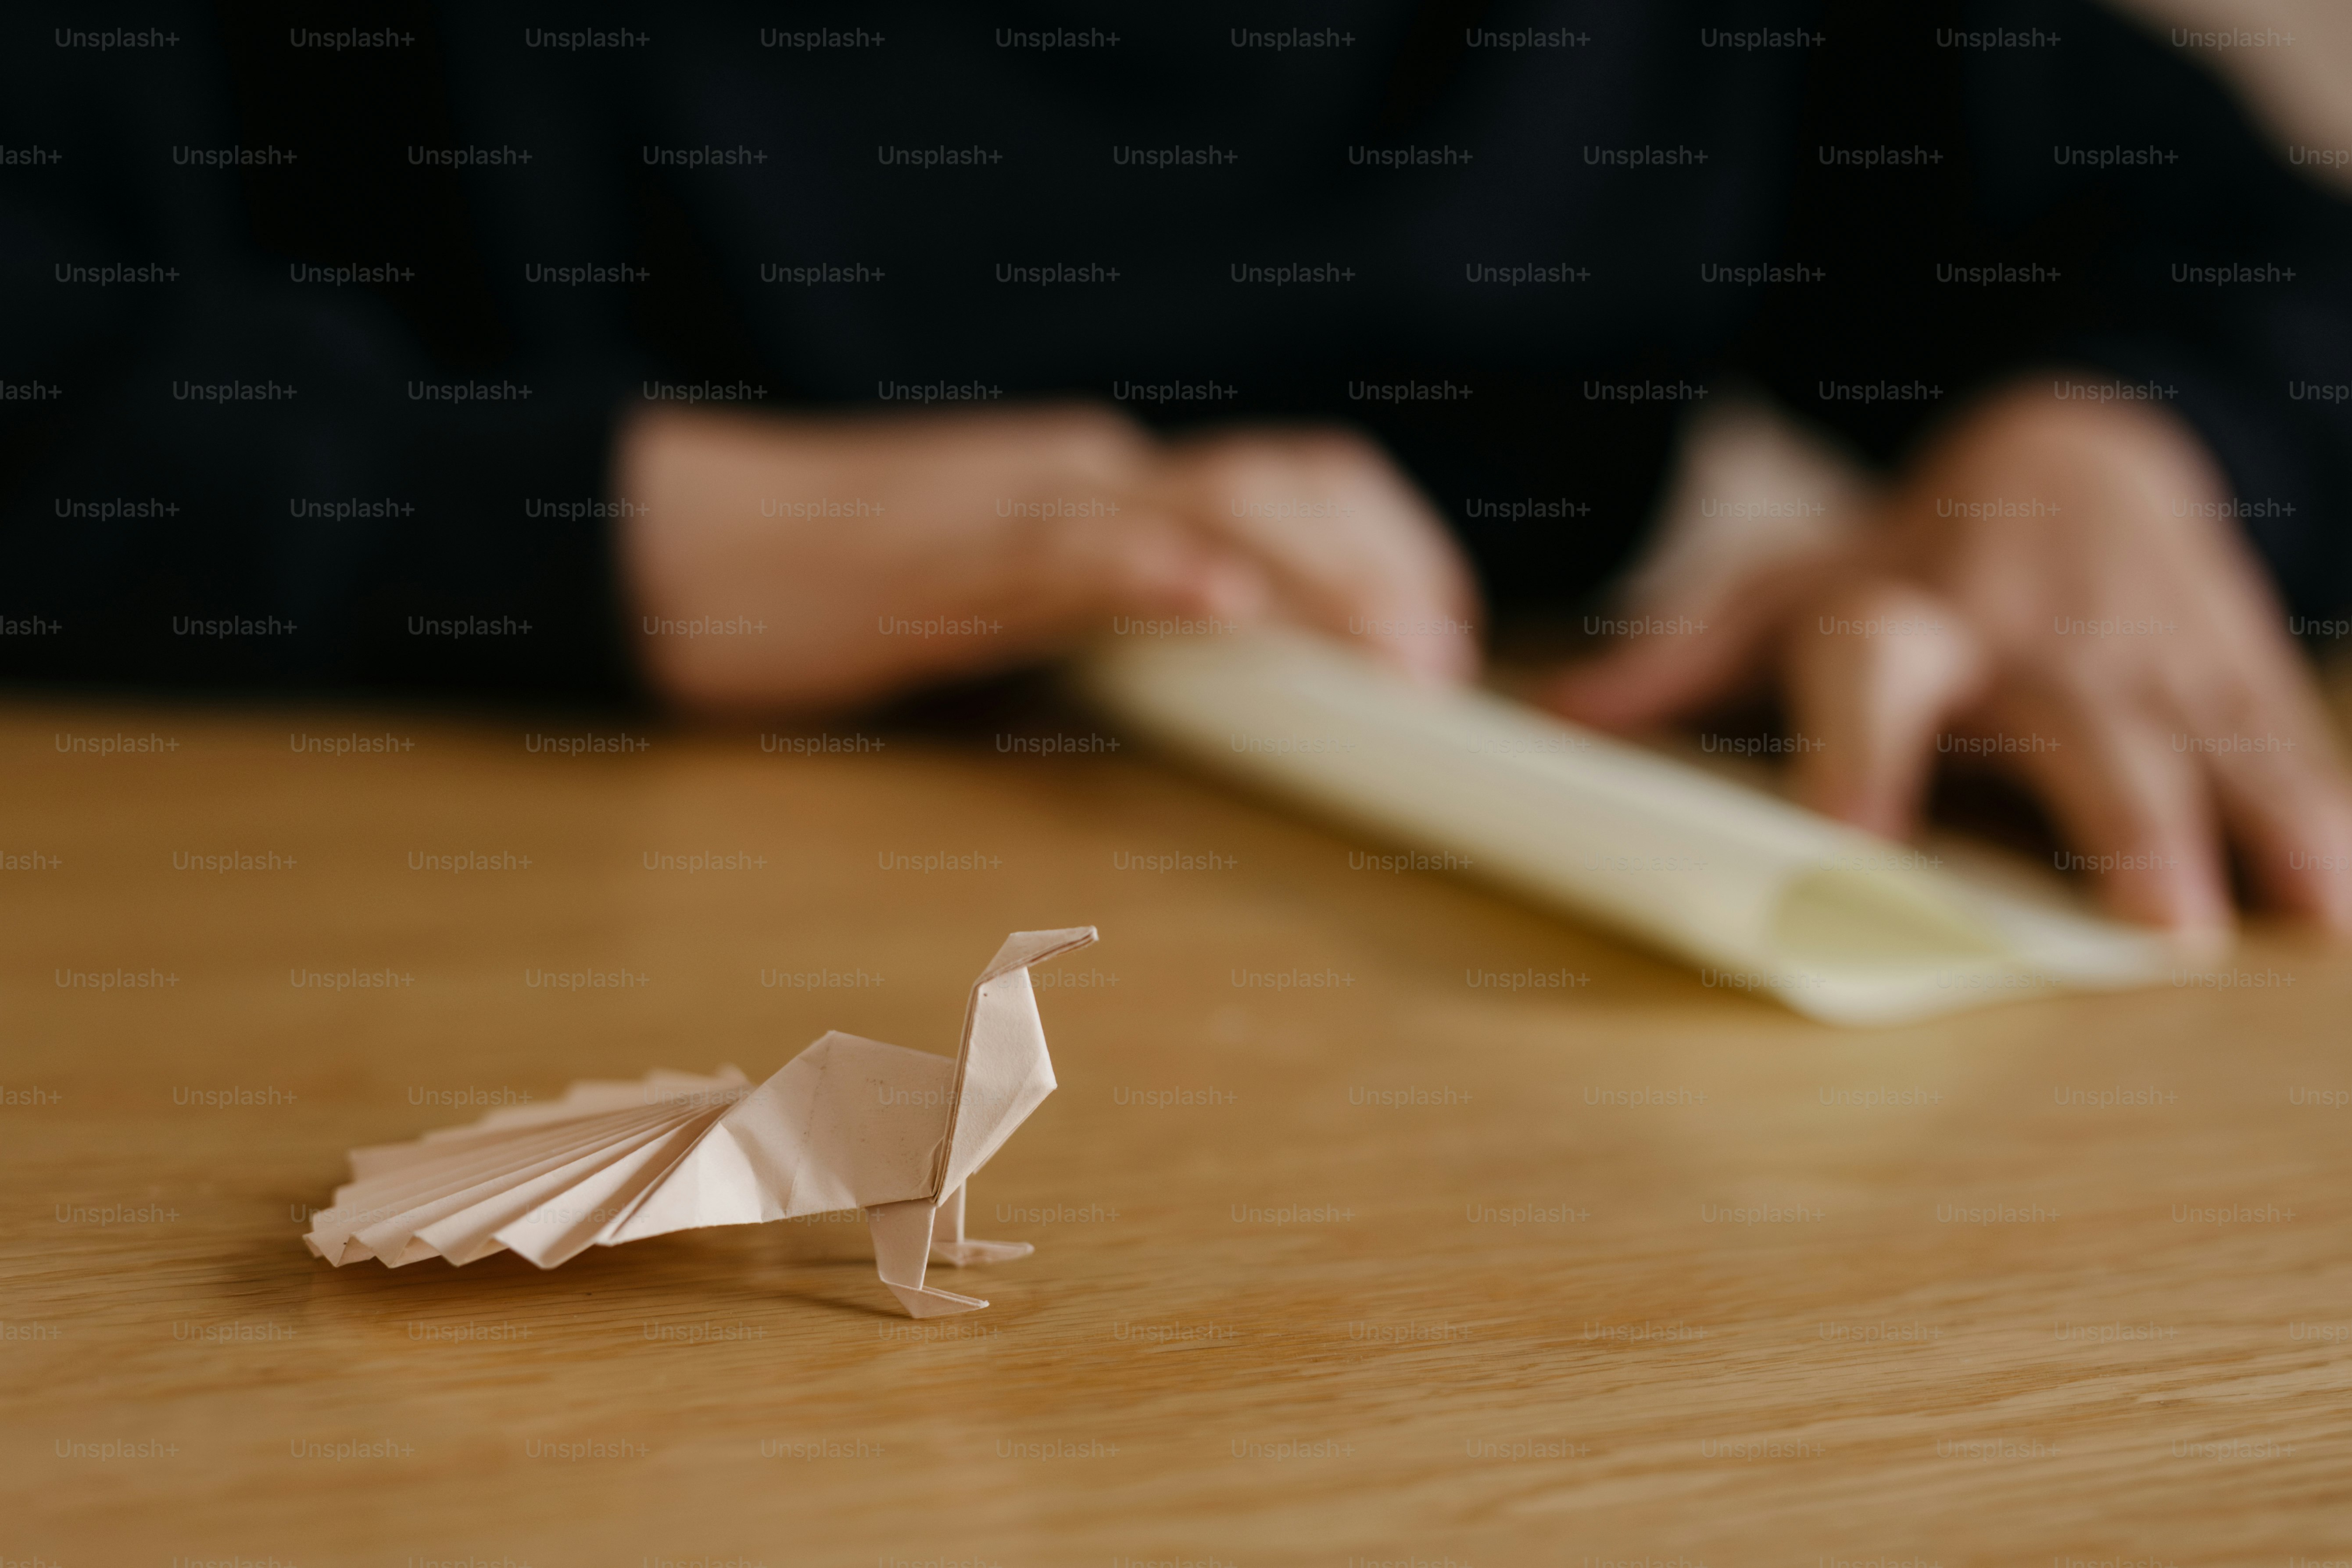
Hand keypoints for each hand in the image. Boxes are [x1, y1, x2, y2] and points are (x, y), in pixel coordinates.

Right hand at [615, 403, 1477, 712]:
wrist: (690, 548)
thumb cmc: (844, 594)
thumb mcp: (1011, 605)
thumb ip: (1113, 622)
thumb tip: (1223, 685)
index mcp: (1109, 484)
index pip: (1293, 479)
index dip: (1391, 544)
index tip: (1447, 630)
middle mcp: (1086, 472)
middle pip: (1280, 482)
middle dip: (1382, 567)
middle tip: (1443, 663)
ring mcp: (1020, 503)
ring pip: (1202, 506)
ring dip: (1314, 581)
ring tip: (1389, 654)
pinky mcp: (946, 559)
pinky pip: (1068, 551)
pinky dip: (1155, 571)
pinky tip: (1221, 608)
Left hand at [1546, 379, 2351, 934]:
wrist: (2070, 446)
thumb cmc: (1906, 554)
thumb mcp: (1784, 588)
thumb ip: (1681, 661)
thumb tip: (1562, 720)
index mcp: (1904, 616)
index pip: (1871, 672)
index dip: (1859, 750)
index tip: (1852, 834)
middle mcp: (2030, 633)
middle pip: (2073, 722)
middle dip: (2115, 813)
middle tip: (2150, 912)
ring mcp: (2143, 646)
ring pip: (2200, 737)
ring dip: (2244, 823)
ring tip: (2292, 909)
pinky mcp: (2228, 659)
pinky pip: (2276, 734)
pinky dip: (2315, 810)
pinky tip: (2338, 898)